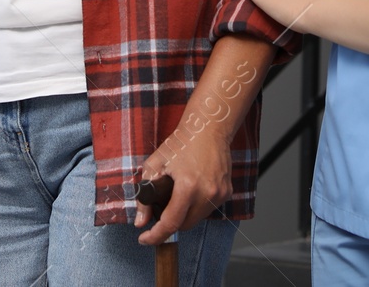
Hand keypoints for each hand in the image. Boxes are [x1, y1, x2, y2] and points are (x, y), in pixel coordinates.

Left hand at [133, 123, 231, 245]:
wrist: (208, 128)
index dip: (156, 236)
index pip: (171, 223)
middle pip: (184, 225)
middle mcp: (207, 193)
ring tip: (178, 193)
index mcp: (188, 186)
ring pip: (197, 219)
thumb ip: (144, 196)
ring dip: (185, 215)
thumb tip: (140, 222)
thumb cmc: (181, 142)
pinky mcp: (227, 192)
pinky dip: (197, 206)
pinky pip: (208, 209)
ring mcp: (219, 194)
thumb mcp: (155, 165)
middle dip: (170, 222)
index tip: (145, 239)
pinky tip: (192, 189)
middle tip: (161, 208)